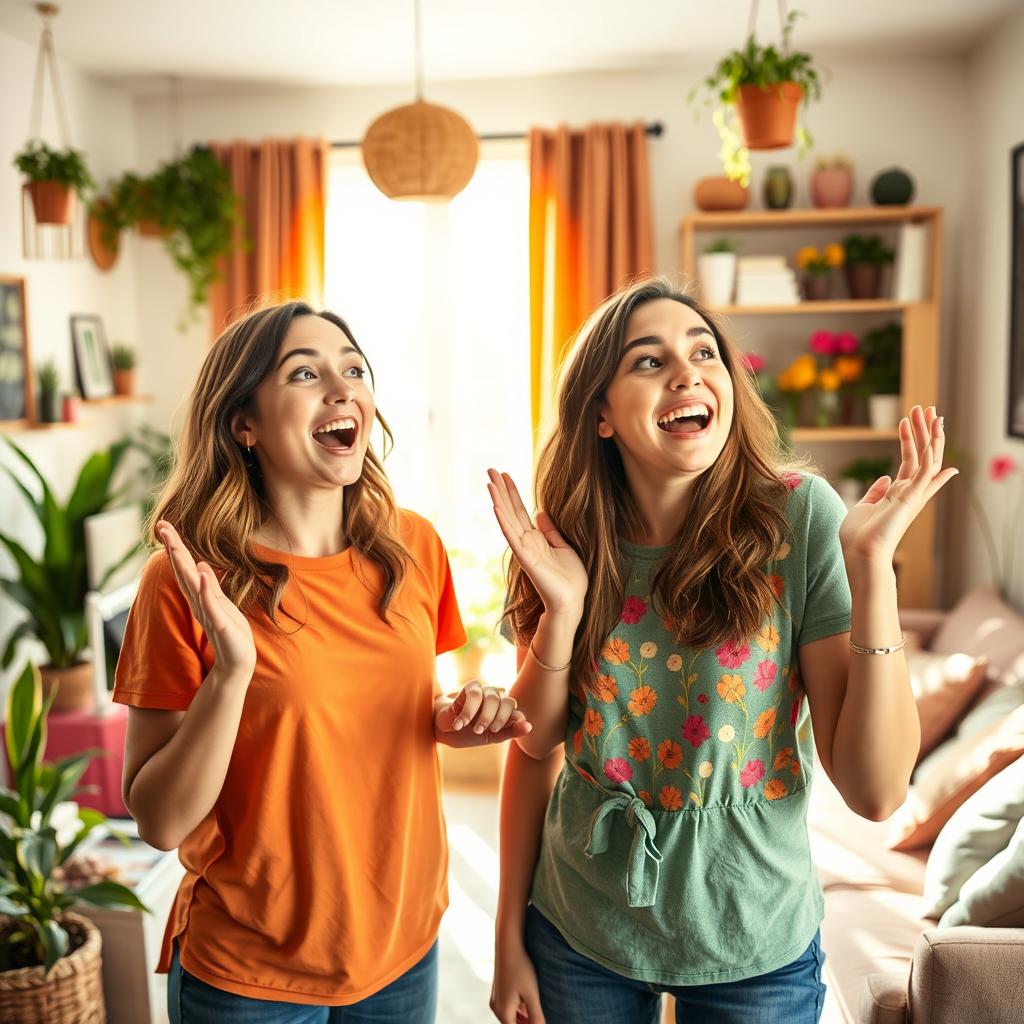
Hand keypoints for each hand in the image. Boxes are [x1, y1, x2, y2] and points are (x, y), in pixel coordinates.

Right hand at [156, 520, 256, 679]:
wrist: (237, 660)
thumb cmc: (230, 632)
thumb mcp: (221, 603)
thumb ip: (210, 586)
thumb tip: (202, 565)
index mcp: (200, 594)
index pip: (186, 566)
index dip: (176, 546)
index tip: (165, 525)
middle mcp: (199, 601)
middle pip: (183, 570)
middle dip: (173, 548)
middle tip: (161, 526)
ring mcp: (207, 611)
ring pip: (192, 584)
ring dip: (183, 564)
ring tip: (174, 545)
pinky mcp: (218, 623)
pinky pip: (210, 604)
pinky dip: (205, 589)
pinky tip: (202, 573)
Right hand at [434, 681, 532, 746]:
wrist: (445, 731)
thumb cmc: (469, 734)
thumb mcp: (491, 738)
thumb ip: (510, 732)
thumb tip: (530, 727)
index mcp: (506, 712)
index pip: (517, 713)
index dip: (509, 722)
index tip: (495, 732)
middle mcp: (498, 700)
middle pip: (507, 702)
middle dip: (496, 719)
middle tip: (483, 731)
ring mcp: (485, 692)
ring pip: (493, 697)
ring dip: (483, 716)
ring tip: (473, 728)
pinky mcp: (471, 687)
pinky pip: (475, 694)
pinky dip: (468, 711)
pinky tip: (460, 723)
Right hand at [487, 469, 587, 618]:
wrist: (572, 600)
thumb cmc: (571, 578)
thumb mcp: (563, 546)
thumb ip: (551, 530)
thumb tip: (540, 513)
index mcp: (535, 538)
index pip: (520, 510)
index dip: (512, 492)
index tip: (504, 475)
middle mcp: (526, 541)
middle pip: (510, 510)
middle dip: (501, 490)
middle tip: (490, 470)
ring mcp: (524, 549)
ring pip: (508, 520)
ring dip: (498, 500)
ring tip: (490, 482)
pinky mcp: (526, 558)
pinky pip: (512, 536)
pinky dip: (503, 521)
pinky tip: (496, 506)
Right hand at [490, 937, 545, 1023]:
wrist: (507, 944)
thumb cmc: (520, 968)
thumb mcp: (532, 994)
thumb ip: (536, 1016)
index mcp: (503, 1011)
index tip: (540, 1022)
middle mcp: (496, 1007)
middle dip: (526, 1023)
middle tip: (541, 1019)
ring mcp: (495, 998)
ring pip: (510, 1015)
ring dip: (523, 1017)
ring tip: (536, 1012)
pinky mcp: (497, 989)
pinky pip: (508, 1005)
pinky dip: (518, 1008)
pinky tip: (528, 1002)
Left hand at [839, 406, 957, 565]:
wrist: (861, 555)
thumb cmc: (859, 537)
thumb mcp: (864, 508)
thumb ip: (876, 492)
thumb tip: (885, 478)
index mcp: (899, 495)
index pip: (916, 465)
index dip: (922, 445)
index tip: (932, 429)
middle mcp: (910, 492)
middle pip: (924, 455)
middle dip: (927, 431)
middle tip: (929, 408)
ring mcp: (913, 494)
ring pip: (927, 456)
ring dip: (928, 431)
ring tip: (927, 409)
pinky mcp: (911, 496)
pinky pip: (924, 468)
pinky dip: (927, 449)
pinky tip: (927, 431)